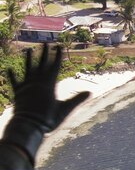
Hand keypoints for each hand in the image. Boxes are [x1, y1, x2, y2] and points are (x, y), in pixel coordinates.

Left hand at [2, 45, 89, 164]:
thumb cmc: (48, 119)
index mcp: (48, 85)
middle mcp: (36, 82)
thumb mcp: (65, 109)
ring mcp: (26, 86)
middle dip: (44, 54)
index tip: (59, 46)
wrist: (29, 125)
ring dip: (28, 60)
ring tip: (28, 50)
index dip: (57, 56)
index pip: (54, 67)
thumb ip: (76, 100)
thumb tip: (90, 92)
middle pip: (41, 65)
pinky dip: (12, 75)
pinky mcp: (17, 93)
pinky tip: (9, 69)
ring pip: (27, 70)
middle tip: (46, 43)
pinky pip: (14, 81)